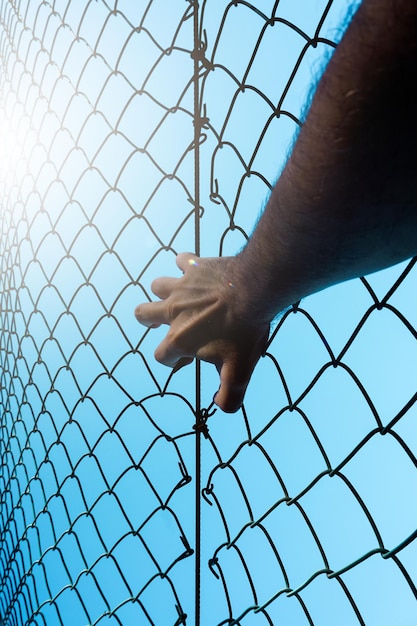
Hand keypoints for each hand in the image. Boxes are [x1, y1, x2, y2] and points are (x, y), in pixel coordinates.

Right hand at [134, 253, 269, 412]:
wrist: (256, 290)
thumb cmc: (245, 331)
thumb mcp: (240, 370)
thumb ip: (229, 395)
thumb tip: (221, 408)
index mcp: (180, 339)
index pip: (161, 356)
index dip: (172, 361)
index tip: (188, 360)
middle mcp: (173, 312)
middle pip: (143, 314)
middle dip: (149, 320)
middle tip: (167, 323)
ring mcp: (182, 287)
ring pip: (157, 286)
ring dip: (164, 292)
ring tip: (180, 297)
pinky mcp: (195, 266)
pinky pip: (182, 260)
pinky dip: (185, 264)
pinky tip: (196, 269)